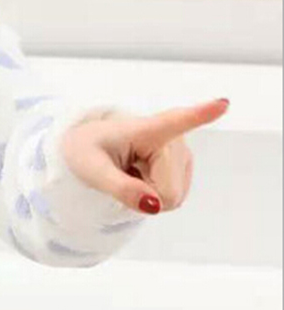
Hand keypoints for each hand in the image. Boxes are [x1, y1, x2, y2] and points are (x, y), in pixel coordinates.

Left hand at [60, 98, 229, 214]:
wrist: (88, 149)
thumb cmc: (86, 152)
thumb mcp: (92, 170)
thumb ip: (121, 188)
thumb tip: (154, 205)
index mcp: (147, 129)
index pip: (177, 122)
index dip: (202, 114)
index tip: (223, 103)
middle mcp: (172, 139)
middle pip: (169, 192)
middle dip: (144, 194)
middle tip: (123, 173)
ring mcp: (182, 153)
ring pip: (172, 198)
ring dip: (148, 193)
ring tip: (130, 171)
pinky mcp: (184, 165)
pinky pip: (173, 198)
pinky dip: (152, 193)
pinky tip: (140, 175)